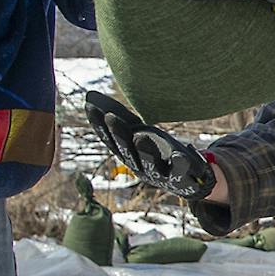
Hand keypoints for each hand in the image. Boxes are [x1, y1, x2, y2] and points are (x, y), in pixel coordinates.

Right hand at [84, 91, 216, 199]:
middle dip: (118, 134)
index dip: (99, 125)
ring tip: (140, 137)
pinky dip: (179, 164)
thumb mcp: (138, 132)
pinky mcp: (180, 179)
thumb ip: (119, 115)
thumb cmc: (157, 151)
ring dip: (144, 150)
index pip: (109, 139)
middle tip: (110, 117)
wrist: (185, 180)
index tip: (89, 106)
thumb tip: (89, 94)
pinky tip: (179, 155)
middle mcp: (139, 167)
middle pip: (126, 151)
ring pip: (150, 163)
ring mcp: (159, 175)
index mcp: (127, 155)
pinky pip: (179, 171)